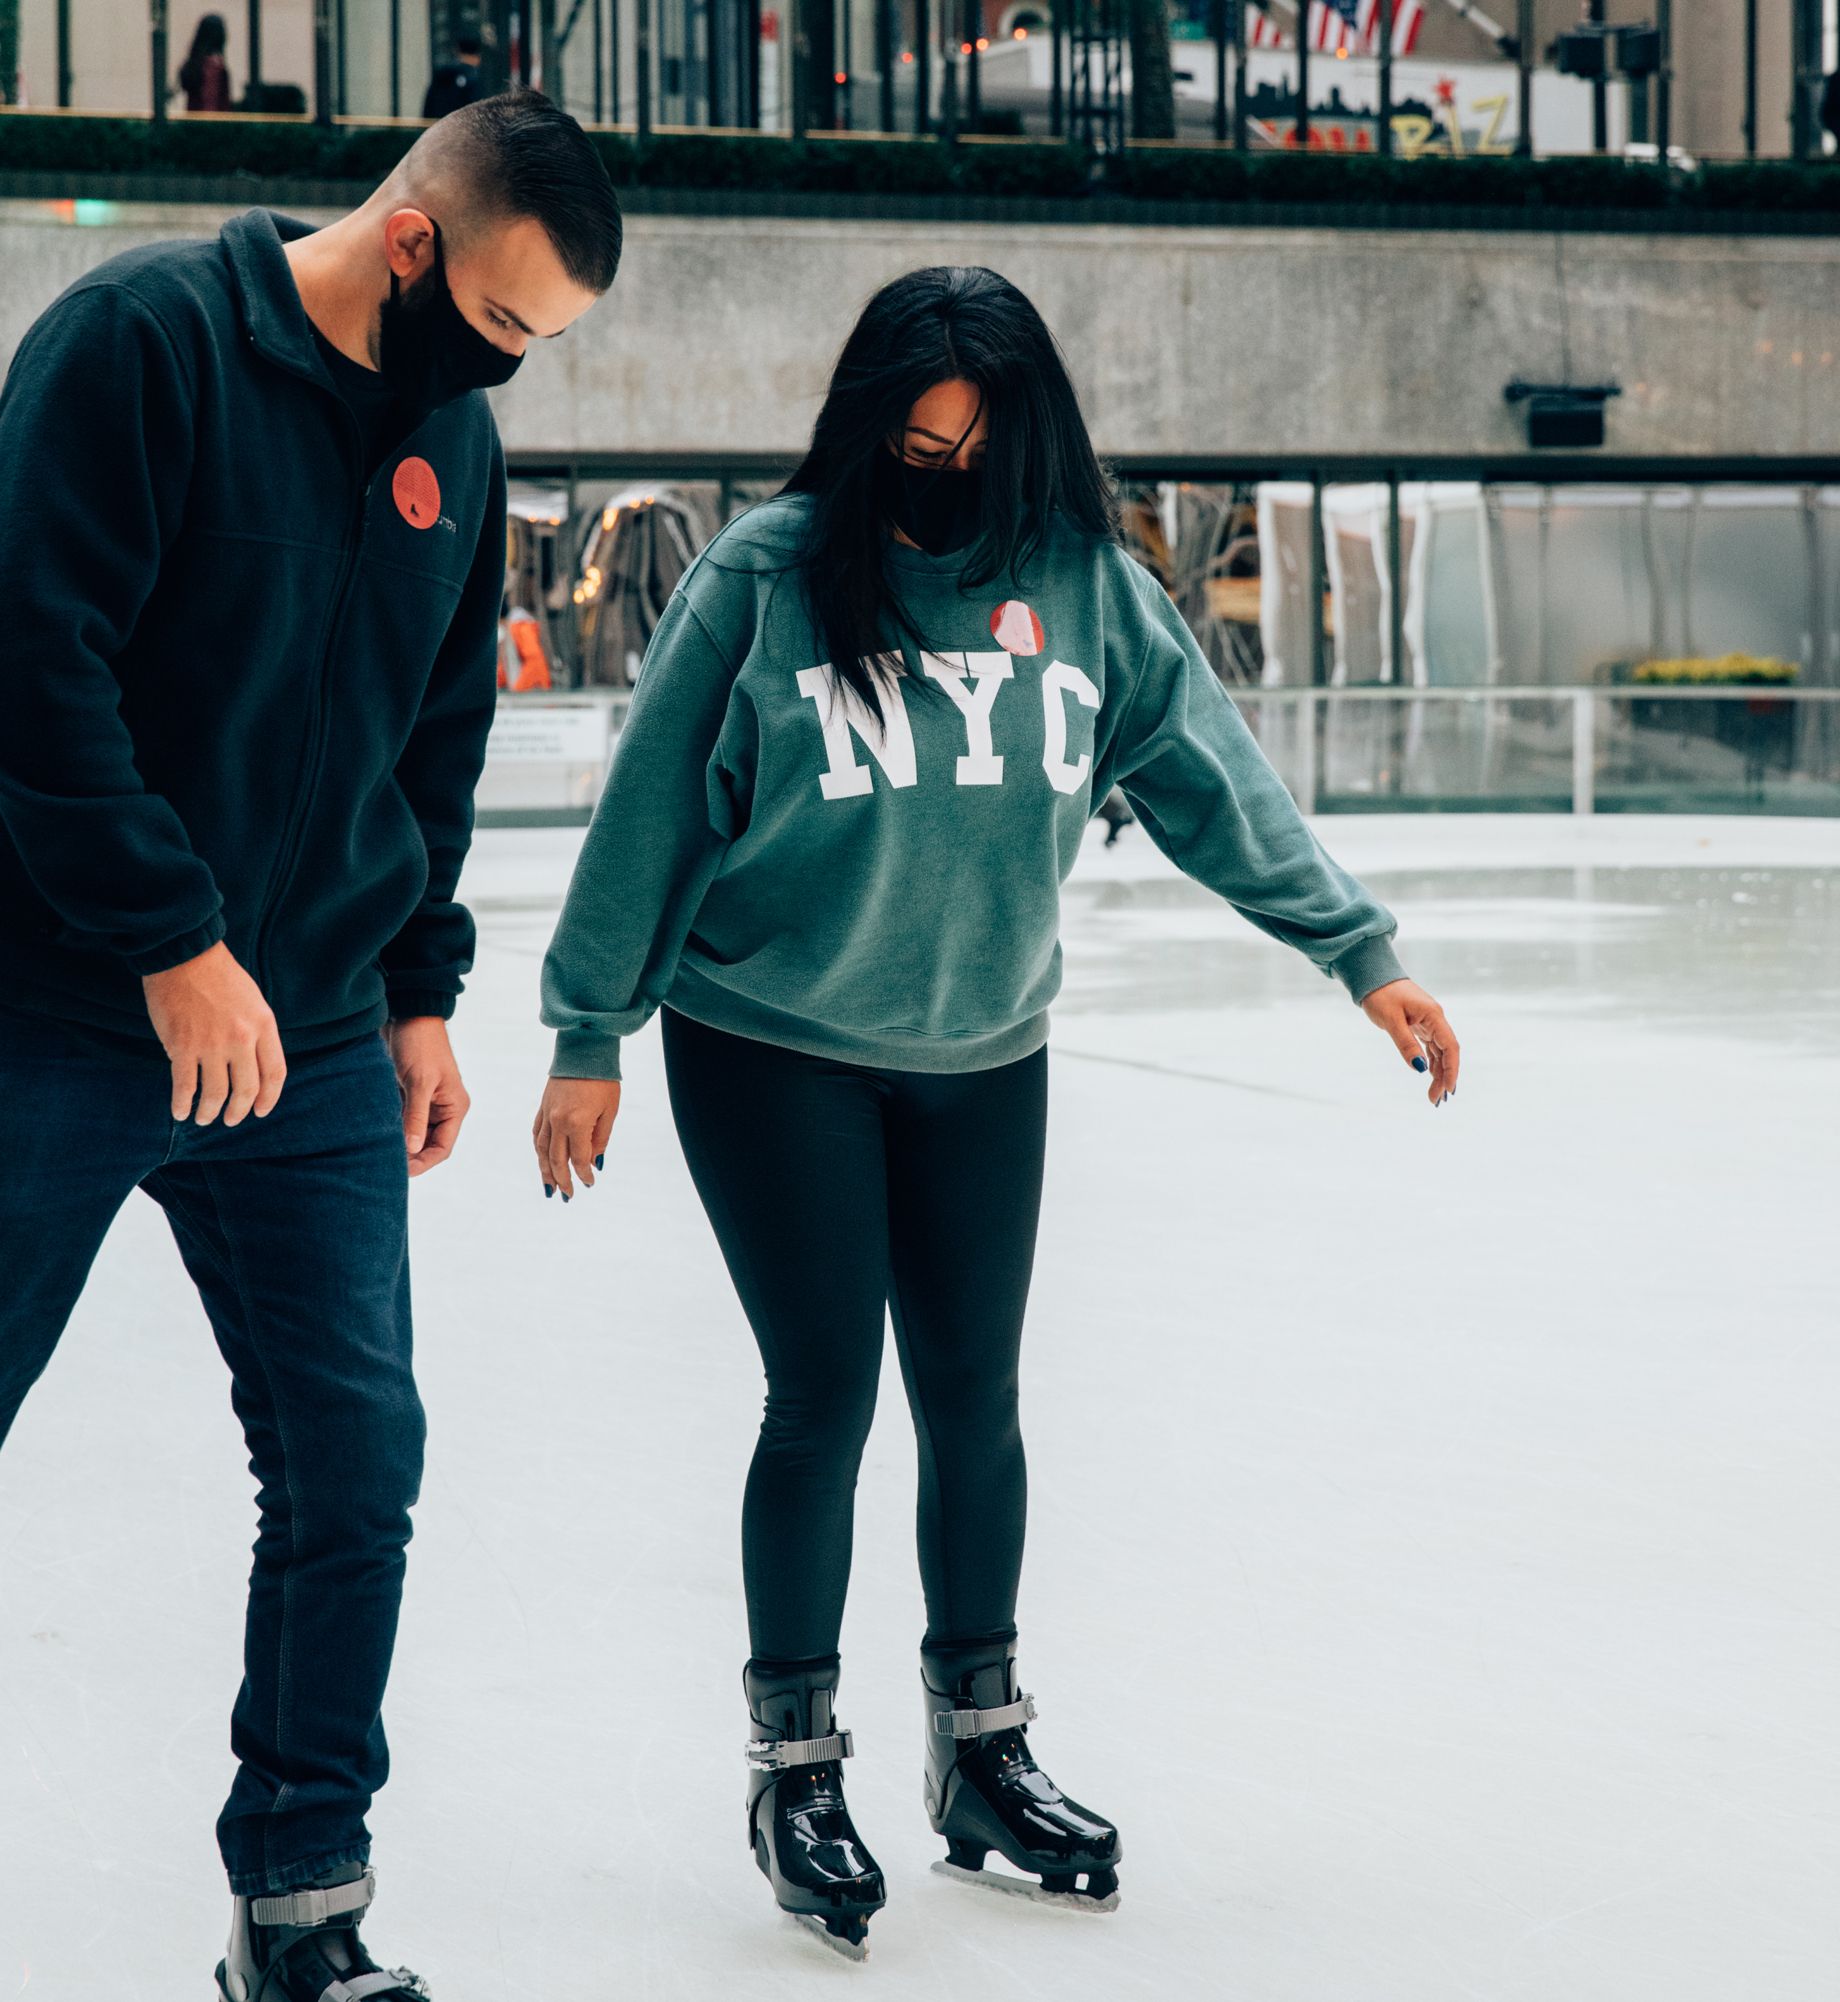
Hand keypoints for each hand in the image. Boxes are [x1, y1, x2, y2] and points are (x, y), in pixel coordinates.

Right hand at [142, 941, 285, 1125]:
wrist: (185, 958)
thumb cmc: (219, 976)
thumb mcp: (253, 1001)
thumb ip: (257, 1031)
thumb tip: (254, 1063)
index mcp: (263, 1026)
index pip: (275, 1073)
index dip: (269, 1098)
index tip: (261, 1111)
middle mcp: (241, 1039)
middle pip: (247, 1088)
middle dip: (239, 1110)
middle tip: (232, 1119)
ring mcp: (212, 1045)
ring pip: (216, 1093)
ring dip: (210, 1112)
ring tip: (205, 1118)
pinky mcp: (182, 1047)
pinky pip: (185, 1086)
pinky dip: (182, 1104)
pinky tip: (180, 1112)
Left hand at [385, 1016, 470, 1174]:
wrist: (408, 1014)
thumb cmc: (420, 1045)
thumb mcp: (419, 1082)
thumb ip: (415, 1117)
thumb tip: (411, 1151)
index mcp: (454, 1107)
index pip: (442, 1148)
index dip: (423, 1162)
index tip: (400, 1172)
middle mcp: (442, 1108)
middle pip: (427, 1144)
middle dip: (409, 1156)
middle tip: (384, 1165)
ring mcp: (425, 1102)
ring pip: (412, 1134)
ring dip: (398, 1143)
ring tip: (376, 1152)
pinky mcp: (408, 1095)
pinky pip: (401, 1120)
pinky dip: (390, 1129)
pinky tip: (374, 1135)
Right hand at [533, 1076, 621, 1200]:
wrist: (584, 1050)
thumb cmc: (603, 1080)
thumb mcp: (610, 1111)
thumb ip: (600, 1139)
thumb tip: (595, 1163)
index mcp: (576, 1123)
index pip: (578, 1158)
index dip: (584, 1174)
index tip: (590, 1183)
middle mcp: (557, 1121)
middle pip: (556, 1159)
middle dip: (561, 1180)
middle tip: (567, 1196)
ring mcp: (547, 1113)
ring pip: (541, 1149)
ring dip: (545, 1170)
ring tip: (549, 1187)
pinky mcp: (543, 1106)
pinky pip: (537, 1133)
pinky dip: (539, 1149)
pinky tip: (542, 1159)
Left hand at [1361, 978, 1459, 1106]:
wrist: (1372, 977)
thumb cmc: (1381, 995)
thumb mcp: (1391, 1021)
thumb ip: (1406, 1044)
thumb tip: (1420, 1068)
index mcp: (1433, 1016)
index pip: (1450, 1046)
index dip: (1452, 1069)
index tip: (1449, 1089)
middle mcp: (1435, 1019)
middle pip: (1447, 1052)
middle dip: (1444, 1077)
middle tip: (1435, 1100)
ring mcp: (1428, 1022)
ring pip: (1439, 1052)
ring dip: (1438, 1072)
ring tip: (1433, 1095)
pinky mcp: (1420, 1025)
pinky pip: (1430, 1047)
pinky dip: (1430, 1062)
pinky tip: (1429, 1076)